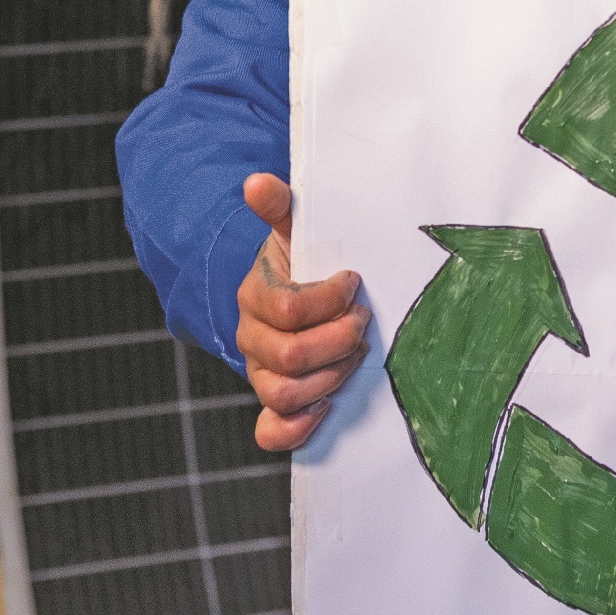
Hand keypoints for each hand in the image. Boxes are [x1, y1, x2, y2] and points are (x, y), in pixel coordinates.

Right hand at [236, 174, 366, 453]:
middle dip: (338, 340)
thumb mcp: (296, 231)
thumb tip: (256, 183)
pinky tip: (326, 409)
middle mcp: (252, 339)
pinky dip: (296, 428)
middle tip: (363, 321)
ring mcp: (261, 373)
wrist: (293, 298)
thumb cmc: (304, 264)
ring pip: (284, 394)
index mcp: (255, 296)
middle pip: (291, 357)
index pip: (289, 309)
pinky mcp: (273, 403)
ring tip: (354, 355)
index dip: (328, 300)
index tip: (353, 283)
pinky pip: (270, 431)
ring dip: (330, 377)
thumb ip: (281, 207)